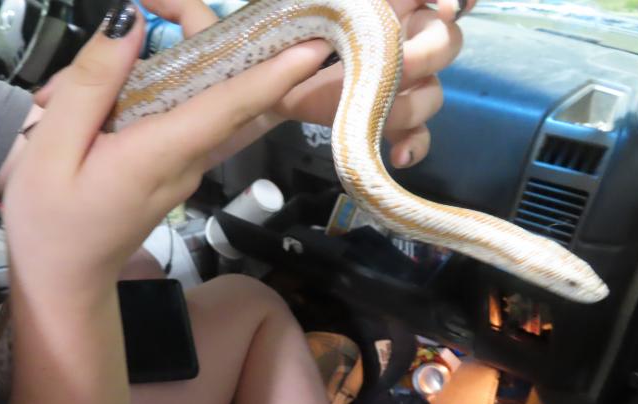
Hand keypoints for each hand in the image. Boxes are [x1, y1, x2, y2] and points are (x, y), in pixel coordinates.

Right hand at [6, 3, 329, 286]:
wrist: (64, 284)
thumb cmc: (50, 224)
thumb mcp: (52, 149)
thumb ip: (92, 84)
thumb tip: (132, 25)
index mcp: (162, 152)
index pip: (231, 105)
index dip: (273, 73)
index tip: (312, 46)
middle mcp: (189, 159)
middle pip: (224, 90)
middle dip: (212, 36)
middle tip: (161, 1)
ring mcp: (186, 167)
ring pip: (201, 101)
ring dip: (171, 64)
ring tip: (119, 46)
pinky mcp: (175, 170)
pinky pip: (183, 119)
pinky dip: (155, 91)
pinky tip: (110, 86)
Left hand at [135, 0, 473, 168]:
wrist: (217, 133)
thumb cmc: (225, 80)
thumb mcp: (211, 42)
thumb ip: (192, 13)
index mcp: (342, 14)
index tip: (444, 2)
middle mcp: (372, 45)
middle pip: (438, 39)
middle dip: (426, 49)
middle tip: (403, 62)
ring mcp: (380, 89)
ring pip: (430, 90)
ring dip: (413, 102)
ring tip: (383, 117)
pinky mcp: (376, 126)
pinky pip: (416, 132)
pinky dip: (414, 142)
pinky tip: (398, 154)